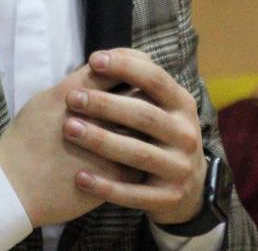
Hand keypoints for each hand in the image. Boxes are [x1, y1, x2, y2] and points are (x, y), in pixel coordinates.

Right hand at [0, 63, 142, 226]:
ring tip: (149, 124)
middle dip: (147, 93)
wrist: (14, 189)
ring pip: (147, 129)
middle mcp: (96, 117)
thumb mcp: (45, 101)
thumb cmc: (24, 142)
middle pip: (140, 95)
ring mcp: (109, 147)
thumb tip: (101, 74)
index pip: (120, 66)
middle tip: (148, 94)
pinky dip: (145, 154)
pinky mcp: (115, 176)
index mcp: (75, 93)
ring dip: (151, 125)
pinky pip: (143, 160)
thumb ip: (76, 86)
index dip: (132, 62)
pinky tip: (143, 153)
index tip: (136, 64)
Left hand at [61, 49, 206, 224]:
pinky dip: (105, 186)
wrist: (188, 186)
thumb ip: (136, 84)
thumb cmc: (159, 134)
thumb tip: (100, 58)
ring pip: (137, 153)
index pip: (156, 79)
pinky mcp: (169, 198)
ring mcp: (179, 168)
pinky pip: (133, 193)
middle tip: (72, 98)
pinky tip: (80, 177)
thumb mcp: (158, 106)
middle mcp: (186, 135)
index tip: (93, 59)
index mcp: (183, 105)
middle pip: (144, 115)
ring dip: (101, 141)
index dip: (126, 67)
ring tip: (69, 129)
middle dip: (105, 105)